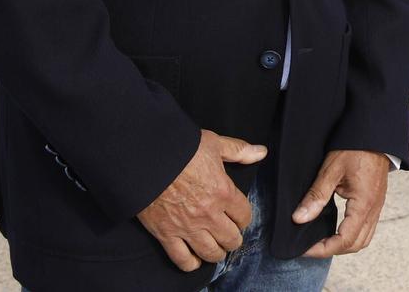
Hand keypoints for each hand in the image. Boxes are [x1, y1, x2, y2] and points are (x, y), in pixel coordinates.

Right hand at [136, 129, 262, 271]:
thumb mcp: (214, 144)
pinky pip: (182, 259)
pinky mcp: (166, 234)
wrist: (147, 160)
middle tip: (230, 236)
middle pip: (230, 239)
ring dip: (217, 253)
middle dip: (233, 239)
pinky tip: (195, 261)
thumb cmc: (181, 150)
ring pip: (210, 252)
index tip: (240, 217)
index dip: (244, 218)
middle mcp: (209, 215)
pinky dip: (191, 264)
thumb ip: (239, 151)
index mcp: (223, 192)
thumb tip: (261, 152)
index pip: (244, 215)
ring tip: (217, 250)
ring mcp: (188, 227)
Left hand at [295, 149, 390, 257]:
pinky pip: (366, 228)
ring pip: (363, 239)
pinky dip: (351, 235)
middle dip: (332, 250)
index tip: (304, 249)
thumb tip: (299, 219)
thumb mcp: (331, 170)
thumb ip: (316, 195)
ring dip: (343, 244)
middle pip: (356, 245)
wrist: (376, 135)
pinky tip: (336, 228)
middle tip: (310, 246)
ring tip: (322, 239)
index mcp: (363, 204)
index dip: (322, 249)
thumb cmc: (355, 148)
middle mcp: (373, 209)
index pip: (344, 240)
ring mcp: (377, 207)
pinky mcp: (376, 202)